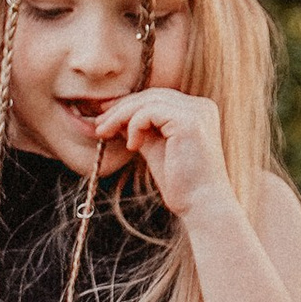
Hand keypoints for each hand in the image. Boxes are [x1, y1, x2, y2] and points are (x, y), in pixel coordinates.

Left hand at [94, 85, 231, 218]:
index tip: (105, 117)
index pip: (157, 98)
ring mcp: (196, 111)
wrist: (201, 205)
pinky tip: (133, 147)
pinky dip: (135, 126)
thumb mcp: (155, 149)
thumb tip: (116, 117)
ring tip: (105, 133)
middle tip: (99, 123)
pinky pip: (149, 112)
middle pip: (151, 96)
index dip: (128, 105)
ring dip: (121, 116)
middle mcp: (200, 106)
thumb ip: (141, 130)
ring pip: (148, 101)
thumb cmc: (181, 184)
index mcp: (196, 111)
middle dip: (120, 108)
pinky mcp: (189, 121)